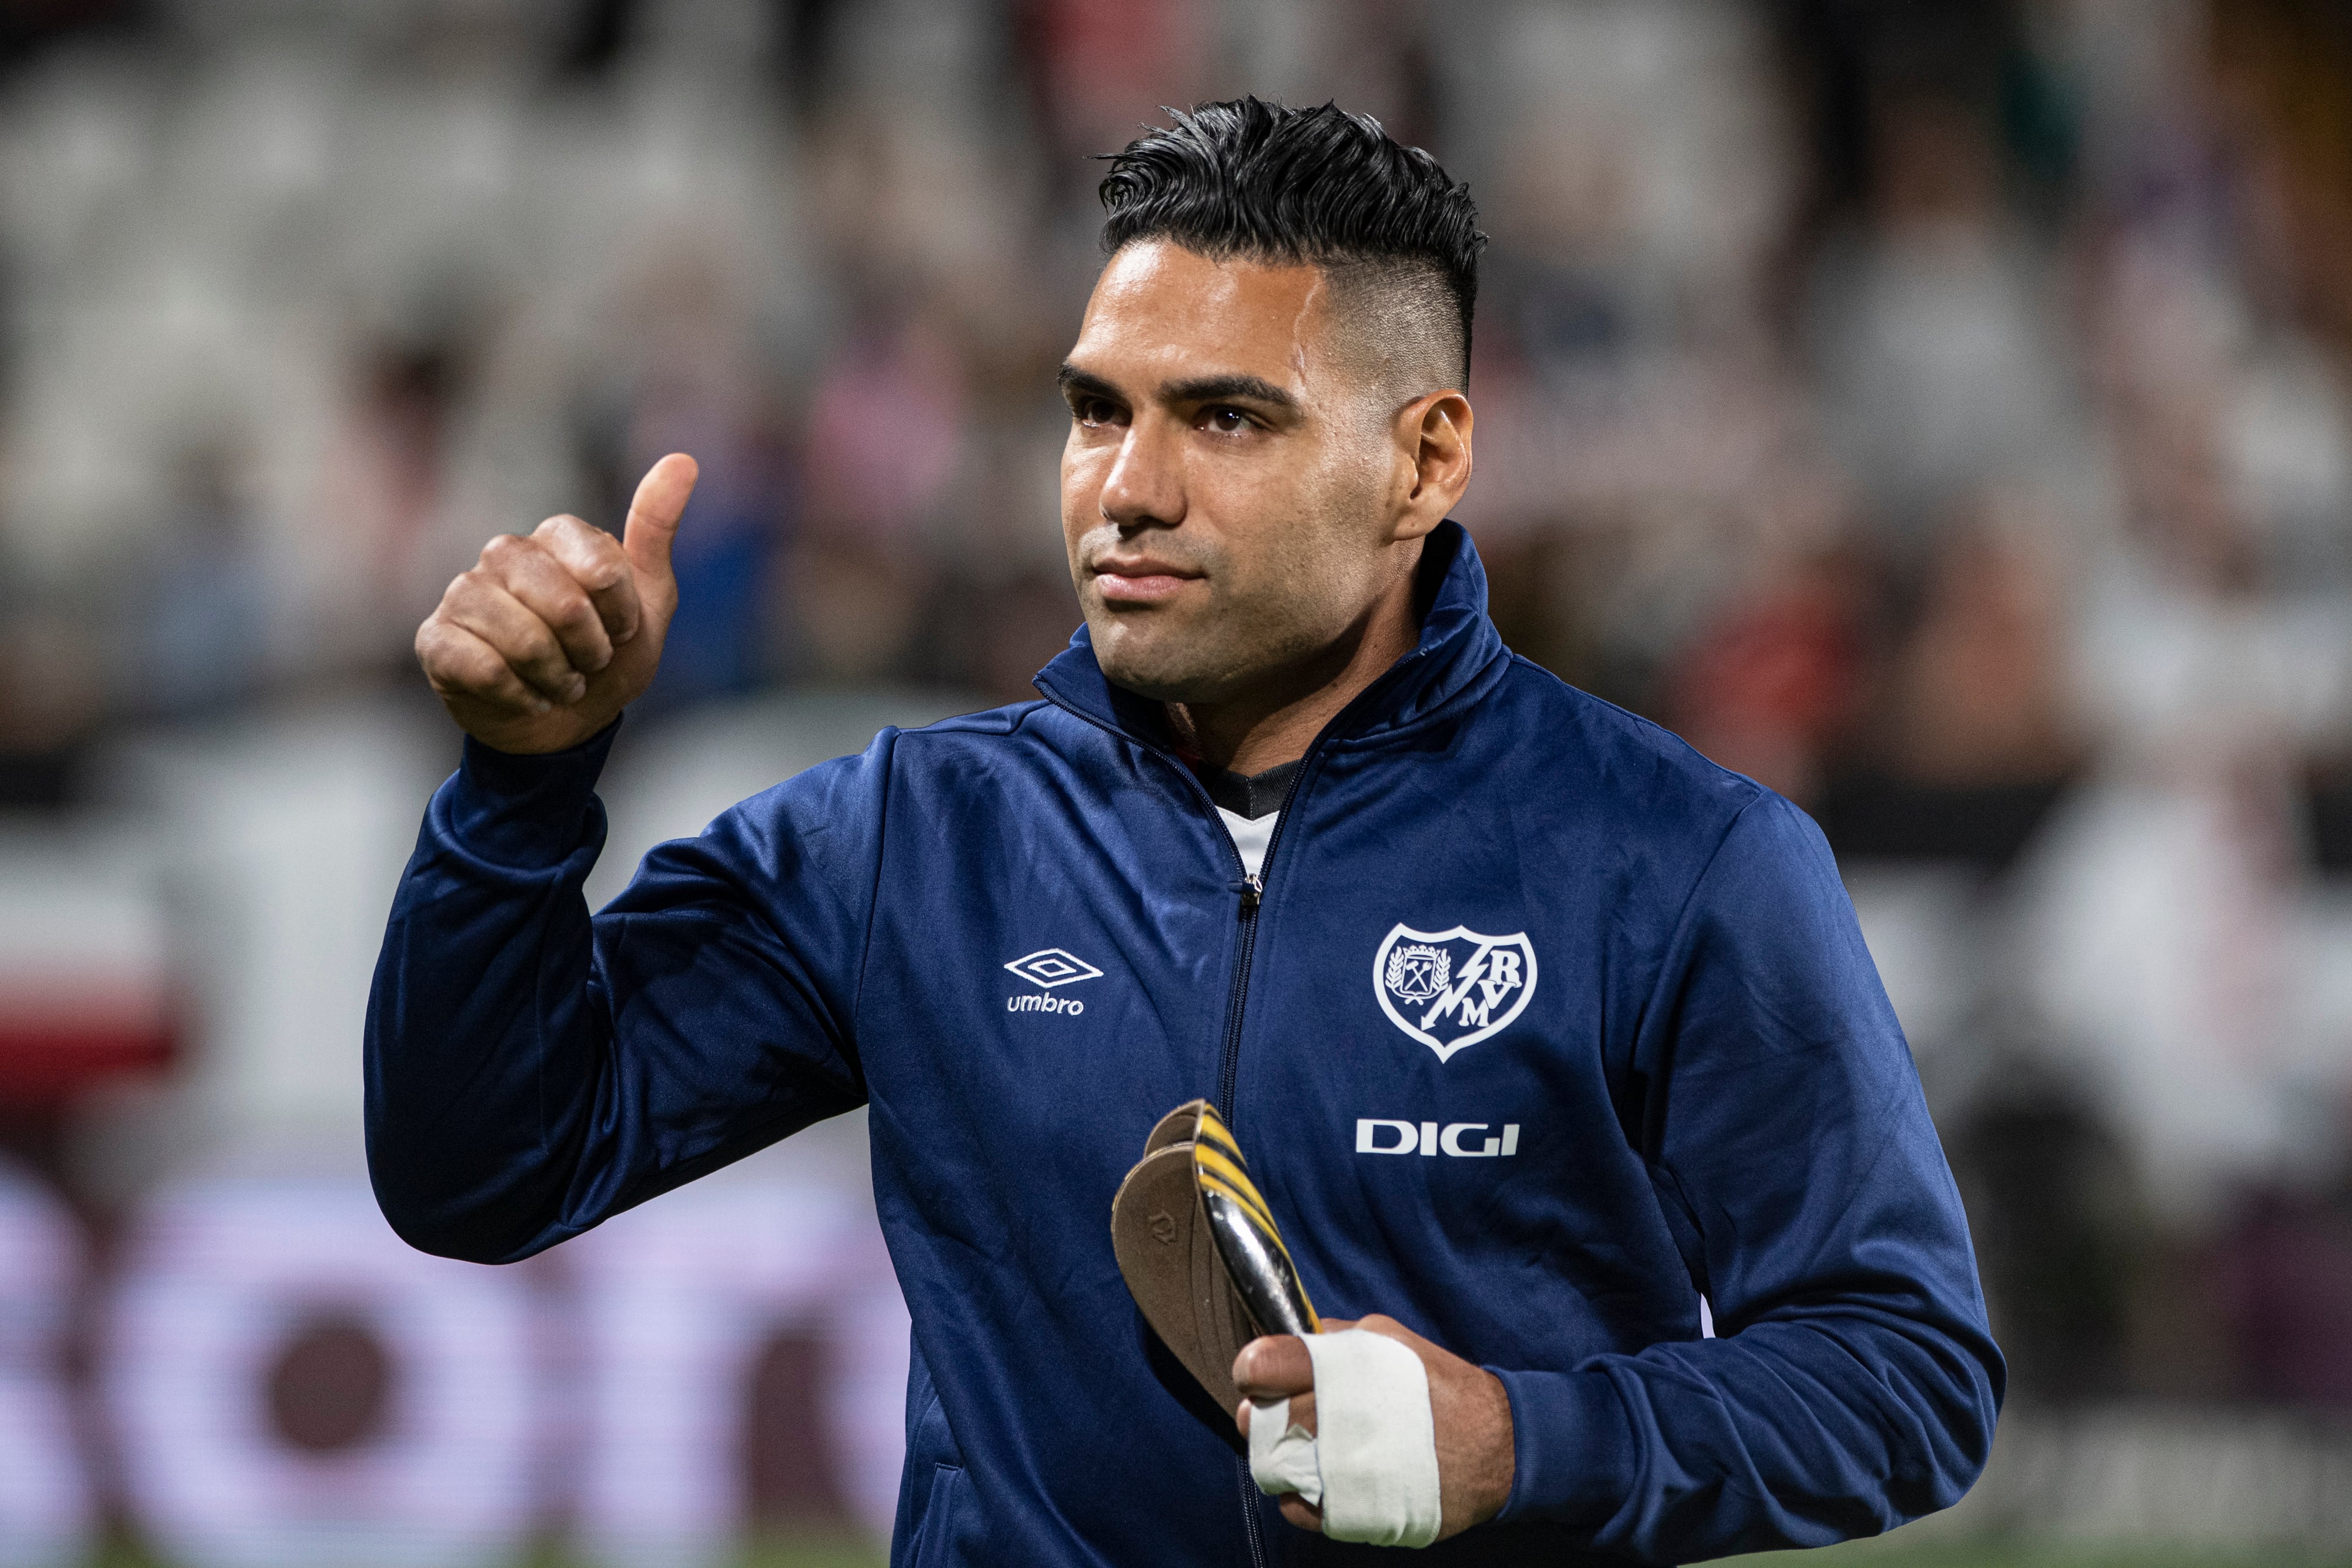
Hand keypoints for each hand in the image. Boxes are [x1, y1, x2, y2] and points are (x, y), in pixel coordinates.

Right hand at [415, 454, 698, 753]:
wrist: (564, 724)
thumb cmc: (606, 658)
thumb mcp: (648, 600)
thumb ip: (657, 530)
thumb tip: (683, 460)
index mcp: (557, 537)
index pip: (602, 568)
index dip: (620, 615)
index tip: (621, 633)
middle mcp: (505, 554)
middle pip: (564, 605)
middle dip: (590, 651)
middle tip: (589, 665)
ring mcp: (464, 593)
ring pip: (523, 640)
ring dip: (556, 678)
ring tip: (558, 683)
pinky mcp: (435, 637)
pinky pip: (486, 669)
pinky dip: (520, 696)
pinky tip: (524, 696)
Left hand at [1233, 1315, 1513, 1540]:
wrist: (1496, 1447)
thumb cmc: (1440, 1388)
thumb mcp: (1390, 1340)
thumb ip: (1335, 1340)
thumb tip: (1289, 1345)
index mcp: (1344, 1368)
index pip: (1264, 1364)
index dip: (1253, 1369)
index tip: (1256, 1376)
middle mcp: (1339, 1419)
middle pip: (1264, 1418)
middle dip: (1261, 1415)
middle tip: (1270, 1415)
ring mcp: (1343, 1470)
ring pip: (1274, 1466)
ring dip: (1276, 1456)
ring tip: (1297, 1449)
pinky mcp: (1354, 1512)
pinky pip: (1298, 1509)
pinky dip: (1297, 1496)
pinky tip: (1318, 1481)